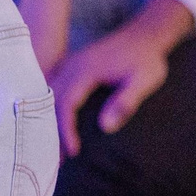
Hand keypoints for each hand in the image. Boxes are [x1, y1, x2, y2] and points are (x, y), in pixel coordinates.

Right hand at [50, 0, 193, 154]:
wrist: (145, 35)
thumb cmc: (146, 59)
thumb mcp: (144, 80)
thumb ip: (126, 102)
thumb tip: (106, 127)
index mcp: (86, 71)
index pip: (67, 104)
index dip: (66, 130)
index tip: (73, 151)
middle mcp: (72, 67)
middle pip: (51, 102)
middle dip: (51, 132)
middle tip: (54, 160)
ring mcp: (70, 66)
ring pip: (48, 97)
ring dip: (48, 122)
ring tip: (52, 149)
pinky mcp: (72, 68)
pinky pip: (53, 91)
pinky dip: (50, 110)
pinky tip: (52, 125)